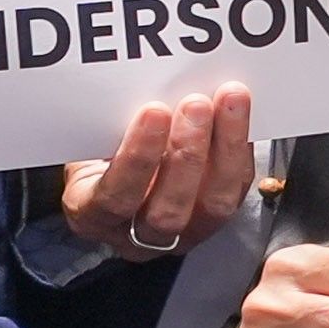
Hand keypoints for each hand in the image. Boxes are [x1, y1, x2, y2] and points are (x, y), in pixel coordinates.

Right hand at [56, 82, 259, 262]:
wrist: (115, 166)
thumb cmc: (95, 152)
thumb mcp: (87, 141)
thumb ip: (109, 128)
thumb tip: (147, 91)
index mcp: (93, 215)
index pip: (115, 198)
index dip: (137, 158)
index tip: (152, 112)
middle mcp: (138, 236)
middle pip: (168, 211)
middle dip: (187, 153)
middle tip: (196, 104)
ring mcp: (182, 233)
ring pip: (214, 204)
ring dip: (226, 148)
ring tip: (229, 101)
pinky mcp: (216, 217)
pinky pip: (235, 189)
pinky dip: (241, 149)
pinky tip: (240, 115)